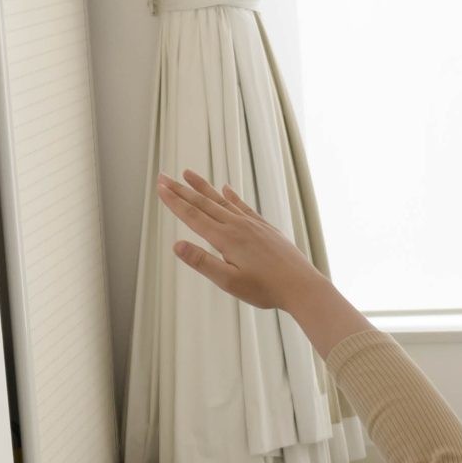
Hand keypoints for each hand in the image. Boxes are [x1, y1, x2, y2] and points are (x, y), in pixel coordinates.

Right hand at [156, 171, 322, 310]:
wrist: (302, 285)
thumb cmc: (266, 289)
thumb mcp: (229, 282)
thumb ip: (202, 262)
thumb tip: (177, 245)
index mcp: (225, 239)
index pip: (193, 216)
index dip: (174, 202)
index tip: (159, 188)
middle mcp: (237, 226)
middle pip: (203, 204)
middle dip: (181, 190)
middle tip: (163, 176)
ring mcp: (252, 225)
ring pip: (222, 201)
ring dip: (203, 187)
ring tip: (188, 174)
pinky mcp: (265, 228)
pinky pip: (243, 206)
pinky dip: (232, 196)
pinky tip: (226, 189)